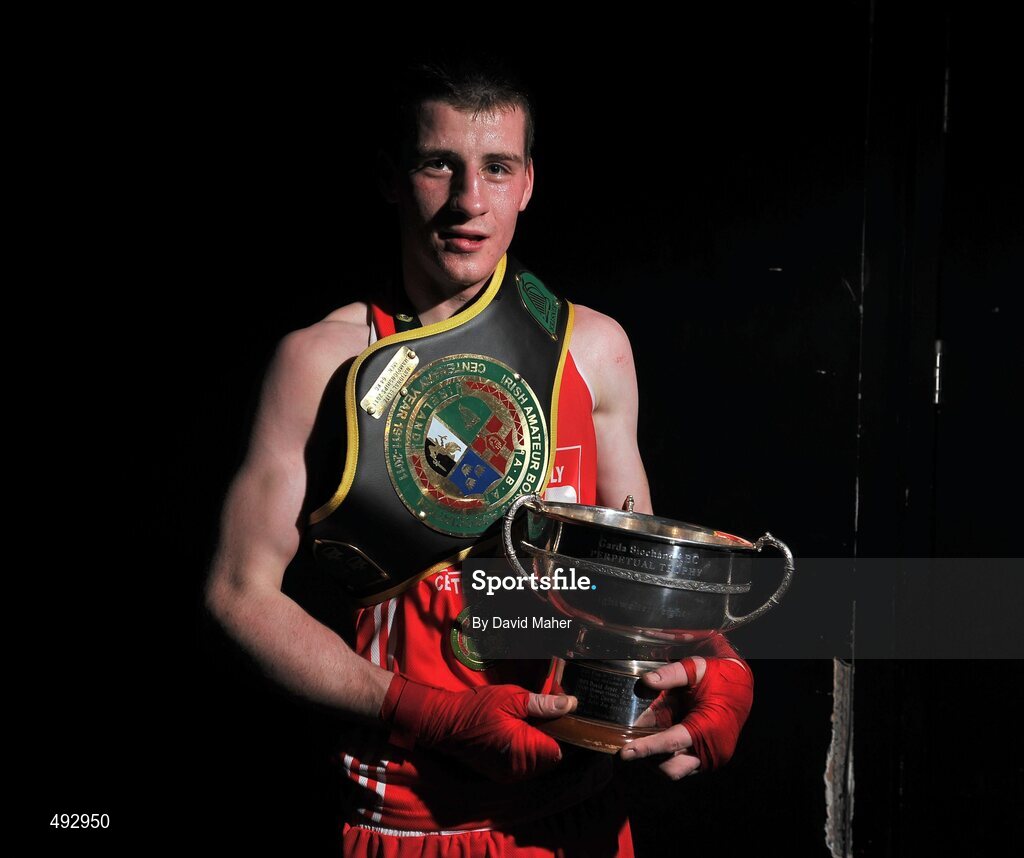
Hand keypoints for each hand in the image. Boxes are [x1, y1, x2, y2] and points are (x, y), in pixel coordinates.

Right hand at [380, 674, 576, 781]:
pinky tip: (525, 730)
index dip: (568, 732)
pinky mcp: (502, 773)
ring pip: (540, 761)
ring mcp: (510, 774)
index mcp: (525, 751)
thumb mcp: (512, 698)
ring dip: (542, 742)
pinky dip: (529, 749)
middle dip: (556, 735)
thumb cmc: (477, 708)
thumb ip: (543, 704)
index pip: (562, 749)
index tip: (569, 714)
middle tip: (553, 711)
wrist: (443, 724)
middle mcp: (520, 769)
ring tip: (538, 718)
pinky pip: (526, 764)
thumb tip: (571, 704)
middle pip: (552, 756)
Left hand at [619, 636, 753, 779]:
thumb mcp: (695, 668)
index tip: (624, 753)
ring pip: (675, 770)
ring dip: (657, 757)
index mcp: (708, 728)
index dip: (645, 748)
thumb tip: (645, 682)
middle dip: (649, 759)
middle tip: (631, 743)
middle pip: (670, 769)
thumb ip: (670, 675)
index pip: (670, 744)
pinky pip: (683, 764)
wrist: (742, 683)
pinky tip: (659, 734)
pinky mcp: (708, 758)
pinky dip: (668, 754)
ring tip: (646, 735)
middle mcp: (710, 749)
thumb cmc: (719, 675)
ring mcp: (710, 757)